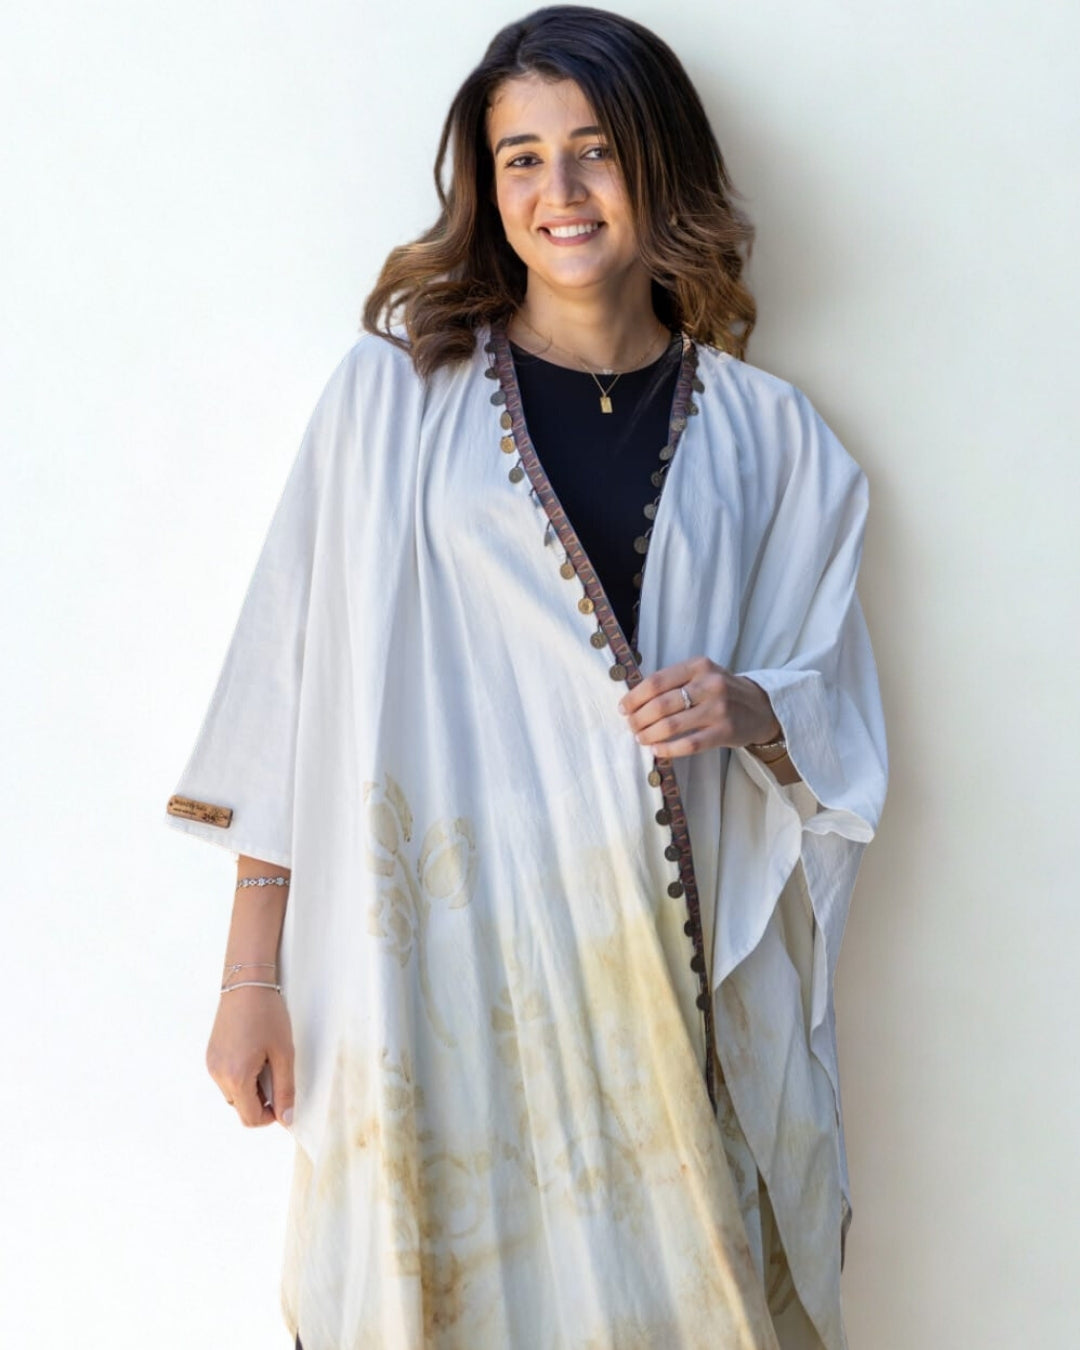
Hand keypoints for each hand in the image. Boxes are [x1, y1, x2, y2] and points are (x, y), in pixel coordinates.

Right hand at [206, 987, 294, 1128]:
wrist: (246, 983)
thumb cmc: (267, 1014)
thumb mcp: (284, 1053)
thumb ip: (286, 1089)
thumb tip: (286, 1119)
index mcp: (236, 1077)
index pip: (250, 1118)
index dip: (271, 1117)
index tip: (284, 1102)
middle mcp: (218, 1075)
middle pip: (241, 1107)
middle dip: (261, 1101)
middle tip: (277, 1075)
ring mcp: (212, 1064)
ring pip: (233, 1094)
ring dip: (251, 1089)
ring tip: (266, 1062)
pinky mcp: (211, 1055)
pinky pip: (226, 1078)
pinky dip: (240, 1076)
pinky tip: (254, 1055)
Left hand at [618, 657, 779, 758]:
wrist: (761, 707)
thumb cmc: (722, 691)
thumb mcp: (702, 675)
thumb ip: (674, 681)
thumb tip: (635, 699)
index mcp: (698, 666)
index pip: (656, 681)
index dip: (635, 697)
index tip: (623, 708)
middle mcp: (709, 684)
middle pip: (661, 704)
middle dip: (639, 718)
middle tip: (631, 727)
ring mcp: (719, 708)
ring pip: (672, 725)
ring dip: (650, 734)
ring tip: (641, 739)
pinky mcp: (726, 731)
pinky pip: (690, 744)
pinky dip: (669, 749)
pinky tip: (657, 750)